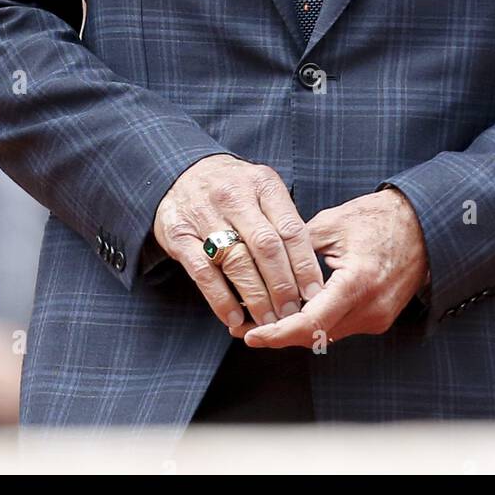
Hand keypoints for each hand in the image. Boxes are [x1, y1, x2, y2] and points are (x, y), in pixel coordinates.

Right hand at [153, 155, 325, 332]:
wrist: (181, 172)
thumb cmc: (233, 188)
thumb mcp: (261, 189)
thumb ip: (282, 221)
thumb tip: (309, 272)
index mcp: (262, 184)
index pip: (290, 229)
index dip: (305, 265)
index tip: (314, 294)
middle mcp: (234, 196)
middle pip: (266, 247)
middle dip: (282, 285)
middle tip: (293, 313)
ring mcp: (204, 215)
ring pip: (236, 261)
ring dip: (255, 298)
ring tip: (269, 322)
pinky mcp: (179, 235)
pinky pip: (204, 272)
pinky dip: (221, 299)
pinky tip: (234, 318)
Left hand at [241, 187, 428, 349]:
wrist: (424, 225)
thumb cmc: (379, 218)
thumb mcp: (332, 223)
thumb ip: (298, 249)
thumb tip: (263, 267)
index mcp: (358, 282)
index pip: (311, 323)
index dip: (278, 333)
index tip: (251, 335)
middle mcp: (370, 308)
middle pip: (315, 336)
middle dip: (279, 334)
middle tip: (244, 328)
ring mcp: (377, 318)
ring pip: (326, 335)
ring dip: (296, 330)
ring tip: (263, 318)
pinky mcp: (379, 319)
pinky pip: (340, 327)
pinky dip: (316, 323)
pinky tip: (295, 311)